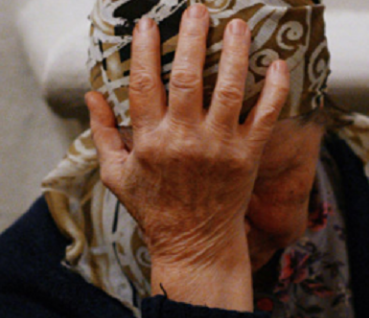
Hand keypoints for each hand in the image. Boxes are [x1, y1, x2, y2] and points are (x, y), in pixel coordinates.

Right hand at [86, 4, 289, 310]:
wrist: (195, 244)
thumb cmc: (155, 210)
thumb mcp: (117, 176)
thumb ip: (104, 133)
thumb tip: (91, 94)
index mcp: (150, 140)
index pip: (144, 84)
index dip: (145, 50)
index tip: (149, 23)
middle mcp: (184, 139)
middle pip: (186, 77)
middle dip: (192, 36)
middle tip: (197, 8)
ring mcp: (219, 147)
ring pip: (227, 89)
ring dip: (233, 52)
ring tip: (237, 24)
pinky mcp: (247, 156)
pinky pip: (264, 116)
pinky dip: (273, 90)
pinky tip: (277, 64)